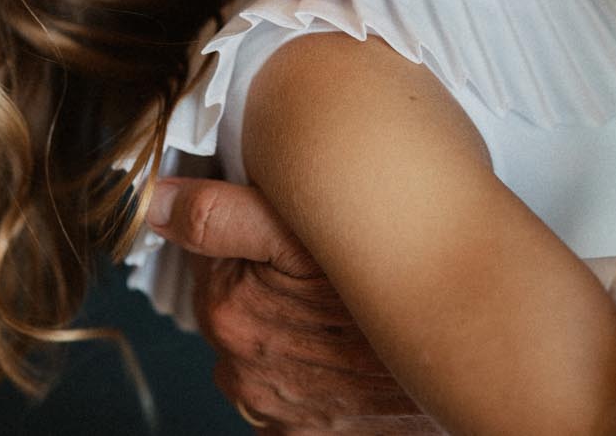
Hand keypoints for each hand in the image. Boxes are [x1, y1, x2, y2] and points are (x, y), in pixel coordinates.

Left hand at [151, 178, 437, 433]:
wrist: (460, 351)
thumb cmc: (390, 285)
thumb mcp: (304, 230)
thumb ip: (220, 214)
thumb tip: (155, 204)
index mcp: (230, 309)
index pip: (211, 257)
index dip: (249, 237)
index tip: (287, 235)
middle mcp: (242, 369)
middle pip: (235, 310)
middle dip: (267, 290)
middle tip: (323, 275)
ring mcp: (274, 411)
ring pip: (261, 357)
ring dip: (287, 336)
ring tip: (340, 315)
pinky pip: (287, 407)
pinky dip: (306, 382)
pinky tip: (340, 358)